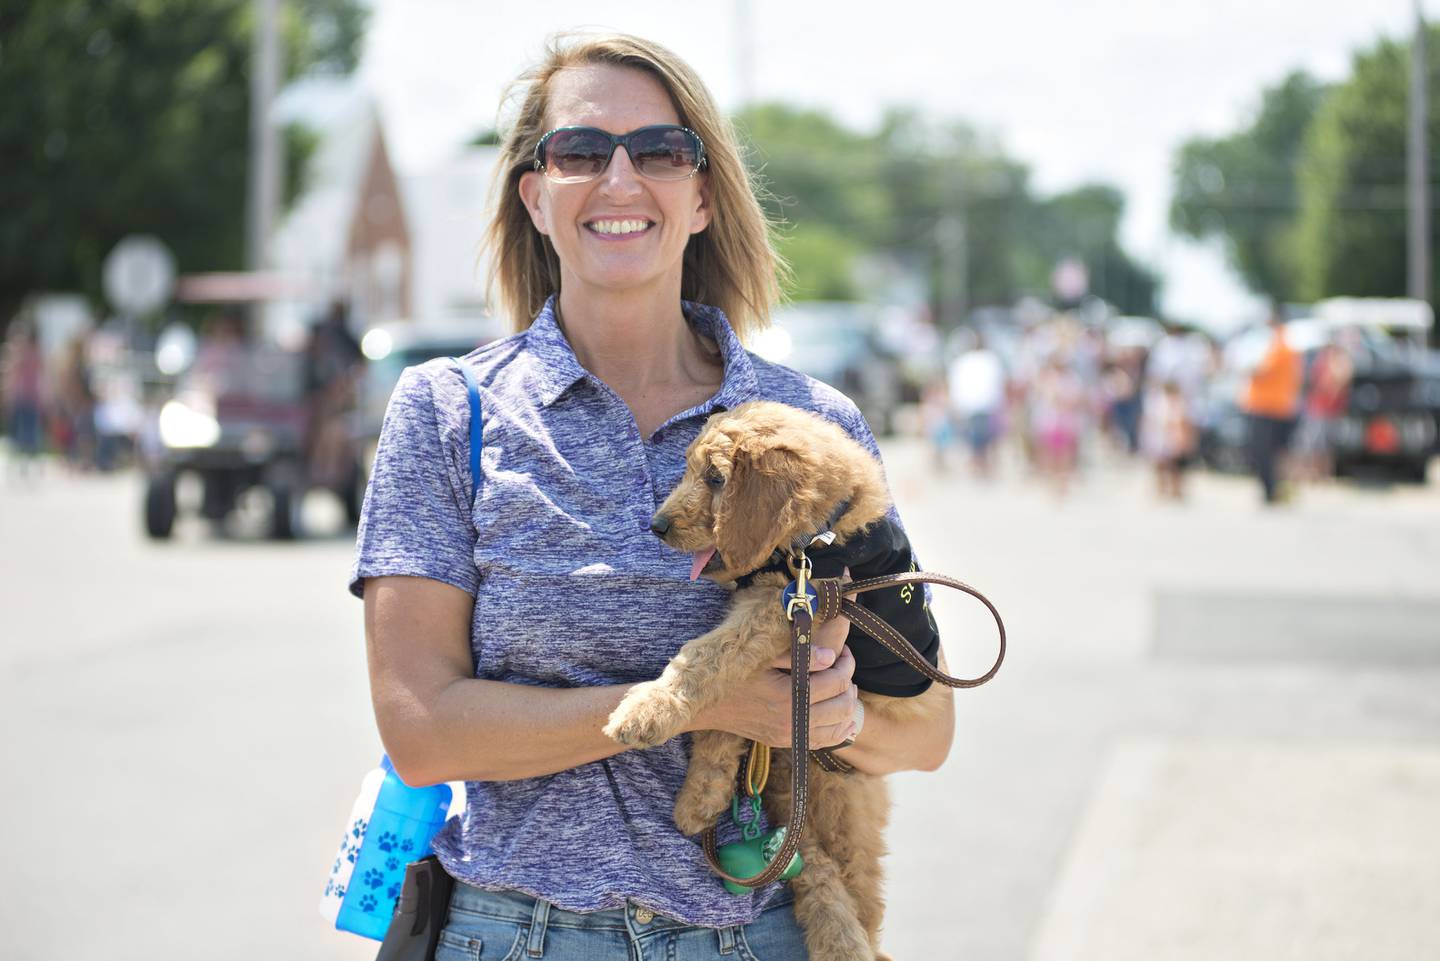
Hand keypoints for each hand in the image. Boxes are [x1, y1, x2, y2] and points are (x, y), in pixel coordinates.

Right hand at [687, 640, 859, 749]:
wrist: (703, 707)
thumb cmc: (731, 675)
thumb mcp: (762, 657)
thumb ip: (798, 656)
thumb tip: (830, 656)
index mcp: (789, 696)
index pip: (836, 682)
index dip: (846, 663)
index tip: (843, 652)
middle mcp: (793, 722)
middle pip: (843, 705)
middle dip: (849, 683)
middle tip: (844, 666)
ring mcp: (790, 737)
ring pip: (839, 727)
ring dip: (847, 706)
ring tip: (843, 686)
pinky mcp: (785, 743)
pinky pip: (824, 741)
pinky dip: (838, 727)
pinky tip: (836, 711)